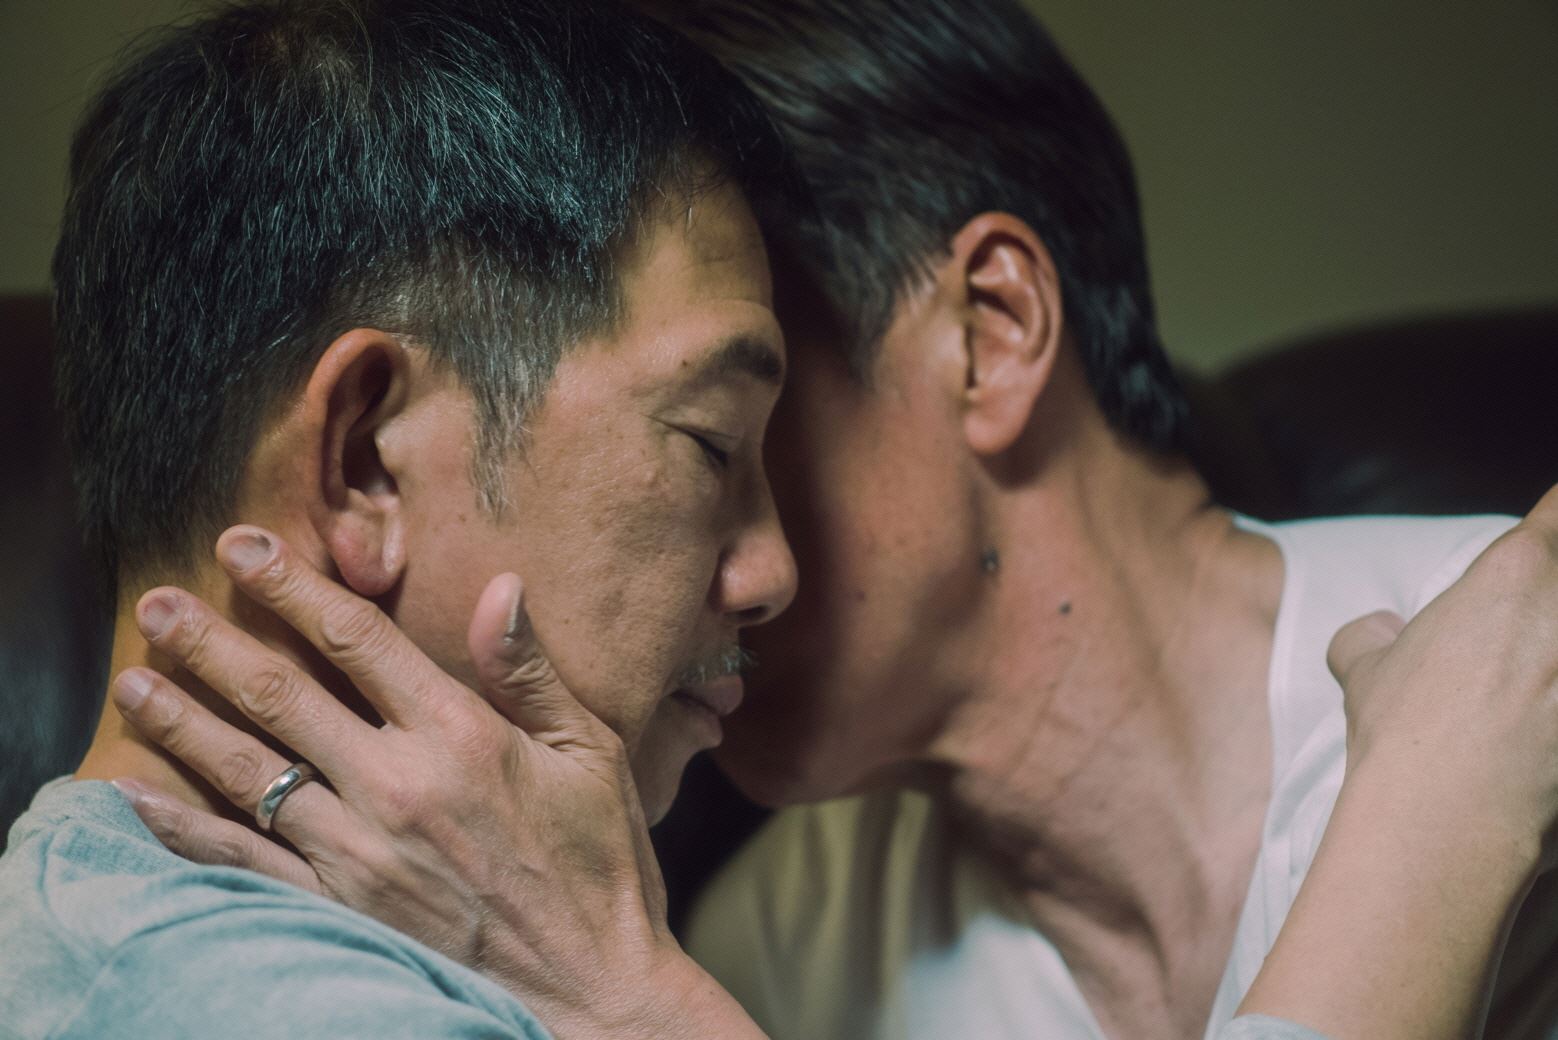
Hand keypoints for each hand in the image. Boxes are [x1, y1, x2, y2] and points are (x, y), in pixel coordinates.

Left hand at [109, 525, 758, 1039]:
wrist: (590, 987)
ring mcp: (361, 852)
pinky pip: (243, 862)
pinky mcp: (341, 910)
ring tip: (131, 680)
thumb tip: (501, 586)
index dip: (294, 586)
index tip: (244, 546)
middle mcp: (399, 785)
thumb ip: (531, 670)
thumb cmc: (600, 863)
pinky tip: (137, 797)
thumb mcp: (591, 752)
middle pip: (282, 695)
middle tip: (157, 603)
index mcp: (461, 734)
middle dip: (212, 642)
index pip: (358, 640)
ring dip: (181, 720)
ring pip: (248, 771)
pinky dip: (183, 828)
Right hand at [1328, 486, 1557, 869]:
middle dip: (1555, 600)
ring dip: (1556, 666)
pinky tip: (1548, 740)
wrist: (1445, 822)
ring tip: (1542, 688)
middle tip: (1536, 639)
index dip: (1557, 522)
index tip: (1551, 533)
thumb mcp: (1363, 669)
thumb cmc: (1404, 737)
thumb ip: (1373, 634)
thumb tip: (1376, 632)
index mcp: (1514, 572)